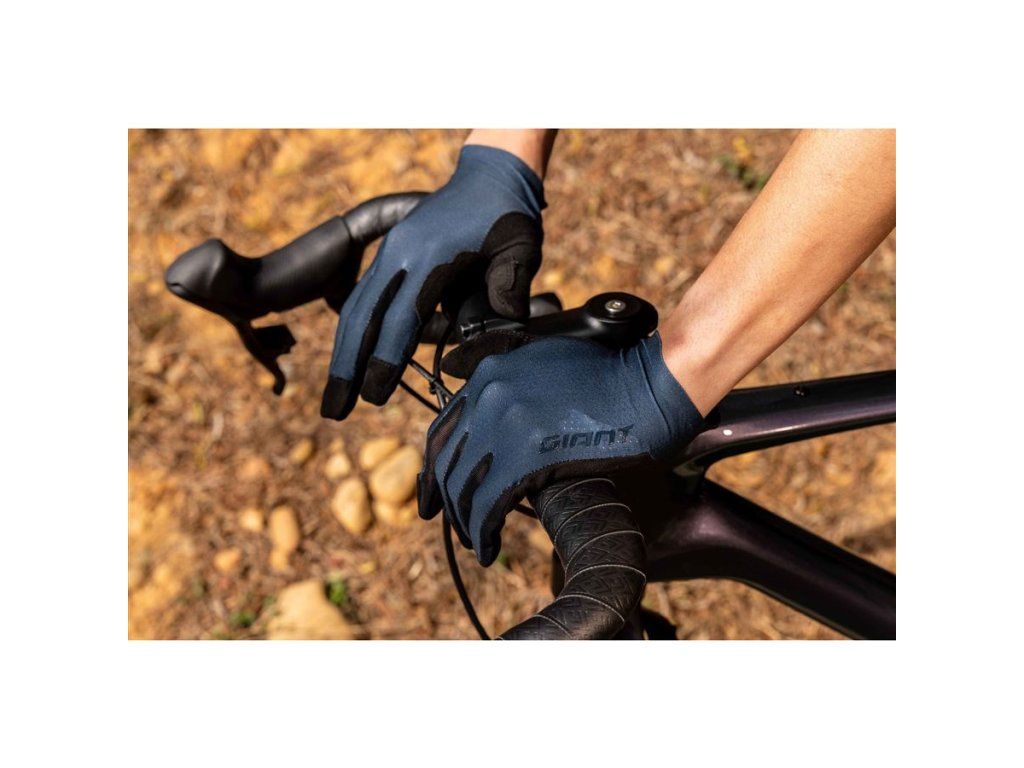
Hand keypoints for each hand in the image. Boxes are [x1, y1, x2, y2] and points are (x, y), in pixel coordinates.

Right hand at [320, 144, 545, 419]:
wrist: (490, 172)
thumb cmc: (509, 212)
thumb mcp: (522, 245)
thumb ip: (510, 286)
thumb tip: (500, 325)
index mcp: (431, 254)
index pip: (401, 317)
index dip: (386, 358)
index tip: (375, 396)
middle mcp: (400, 252)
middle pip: (362, 316)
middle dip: (346, 366)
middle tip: (334, 411)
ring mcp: (390, 250)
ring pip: (354, 307)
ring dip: (342, 353)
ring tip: (334, 397)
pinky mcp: (390, 253)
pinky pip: (362, 296)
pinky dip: (352, 331)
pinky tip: (348, 359)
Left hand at [417, 333, 703, 564]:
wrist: (653, 383)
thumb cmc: (615, 374)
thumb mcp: (550, 360)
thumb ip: (514, 381)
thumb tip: (499, 414)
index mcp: (491, 372)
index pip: (443, 428)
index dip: (435, 466)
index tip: (436, 490)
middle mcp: (490, 393)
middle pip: (447, 460)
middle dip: (445, 499)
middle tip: (450, 523)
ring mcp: (506, 423)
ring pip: (464, 485)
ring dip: (465, 521)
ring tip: (476, 542)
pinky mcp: (528, 455)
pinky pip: (489, 503)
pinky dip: (483, 531)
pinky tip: (488, 549)